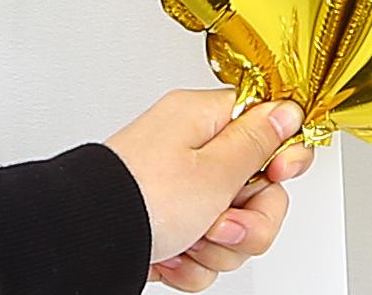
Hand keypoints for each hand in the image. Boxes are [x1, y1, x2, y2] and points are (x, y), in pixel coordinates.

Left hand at [105, 90, 313, 289]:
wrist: (84, 243)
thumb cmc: (142, 199)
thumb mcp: (216, 171)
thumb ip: (259, 142)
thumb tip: (287, 111)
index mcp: (204, 118)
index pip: (267, 123)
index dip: (282, 154)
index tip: (279, 174)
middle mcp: (191, 148)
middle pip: (255, 184)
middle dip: (248, 219)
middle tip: (222, 223)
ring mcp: (177, 188)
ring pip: (231, 222)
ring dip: (217, 245)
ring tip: (190, 241)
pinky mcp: (165, 223)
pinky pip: (202, 245)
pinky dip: (191, 260)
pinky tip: (173, 258)